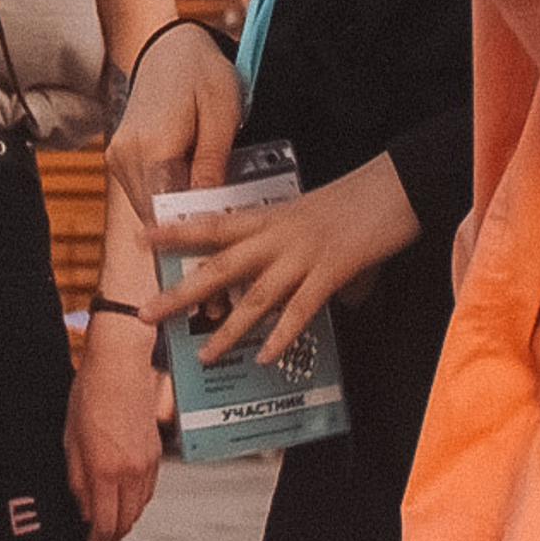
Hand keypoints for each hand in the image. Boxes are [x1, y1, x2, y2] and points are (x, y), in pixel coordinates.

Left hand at [64, 322, 163, 540]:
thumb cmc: (90, 393)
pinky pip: (147, 491)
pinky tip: (123, 502)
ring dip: (123, 523)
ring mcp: (147, 463)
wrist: (121, 364)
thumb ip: (78, 479)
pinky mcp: (156, 453)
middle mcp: (131, 472)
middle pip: (125, 523)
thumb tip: (84, 509)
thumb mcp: (70, 439)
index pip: (104, 526)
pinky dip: (135, 504)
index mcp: (106, 470)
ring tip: (107, 530)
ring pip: (138, 509)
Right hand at [104, 21, 240, 224]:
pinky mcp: (120, 158)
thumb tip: (207, 210)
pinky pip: (143, 193)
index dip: (192, 232)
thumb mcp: (222, 115)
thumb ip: (212, 165)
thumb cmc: (201, 73)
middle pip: (154, 215)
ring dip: (175, 216)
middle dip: (186, 228)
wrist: (169, 47)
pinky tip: (191, 195)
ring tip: (209, 214)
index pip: (167, 210)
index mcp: (151, 145)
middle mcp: (125, 154)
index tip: (218, 245)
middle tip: (218, 234)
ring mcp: (118, 157)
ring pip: (147, 208)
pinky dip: (167, 201)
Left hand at [146, 153, 417, 366]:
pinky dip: (281, 335)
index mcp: (270, 217)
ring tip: (202, 356)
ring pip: (254, 297)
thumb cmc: (355, 199)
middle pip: (219, 266)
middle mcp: (278, 236)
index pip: (212, 223)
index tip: (141, 238)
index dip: (175, 231)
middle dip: (181, 293)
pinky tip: (263, 356)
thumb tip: (287, 284)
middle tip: (146, 313)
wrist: (398, 184)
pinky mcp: (332, 272)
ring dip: (226, 329)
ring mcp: (303, 255)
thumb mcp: (309, 215)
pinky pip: (301, 310)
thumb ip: (289, 246)